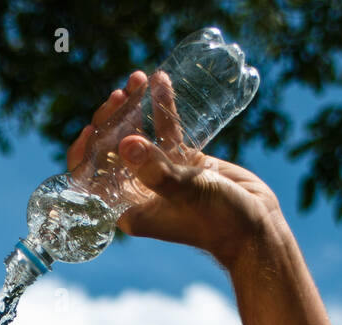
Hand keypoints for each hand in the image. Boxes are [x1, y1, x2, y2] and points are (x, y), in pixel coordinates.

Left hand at [67, 70, 284, 268]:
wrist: (256, 228)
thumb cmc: (219, 221)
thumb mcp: (185, 193)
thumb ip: (156, 170)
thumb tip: (127, 144)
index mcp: (129, 207)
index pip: (92, 179)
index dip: (86, 153)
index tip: (91, 128)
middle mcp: (140, 192)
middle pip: (112, 151)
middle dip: (111, 120)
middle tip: (120, 95)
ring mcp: (162, 175)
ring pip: (138, 136)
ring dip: (134, 107)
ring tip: (138, 79)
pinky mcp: (184, 163)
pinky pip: (166, 132)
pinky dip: (162, 108)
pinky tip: (161, 81)